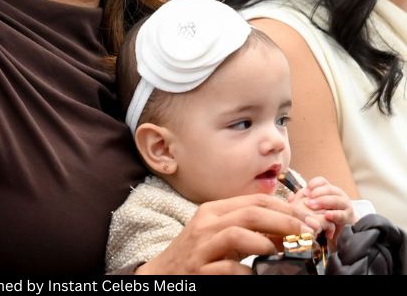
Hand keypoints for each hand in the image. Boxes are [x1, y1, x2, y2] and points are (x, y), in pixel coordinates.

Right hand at [137, 194, 307, 274]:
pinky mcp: (200, 270)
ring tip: (282, 251)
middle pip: (252, 213)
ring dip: (267, 243)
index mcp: (214, 210)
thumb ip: (247, 227)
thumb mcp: (219, 234)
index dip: (287, 208)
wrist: (164, 274)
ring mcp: (202, 247)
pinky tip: (258, 274)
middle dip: (286, 222)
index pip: (256, 200)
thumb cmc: (197, 254)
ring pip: (239, 234)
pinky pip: (230, 268)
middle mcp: (206, 224)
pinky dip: (249, 272)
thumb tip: (288, 228)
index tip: (310, 219)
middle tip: (309, 233)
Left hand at [290, 176, 356, 242]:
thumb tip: (290, 198)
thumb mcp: (311, 206)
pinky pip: (343, 215)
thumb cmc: (322, 214)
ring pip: (337, 200)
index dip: (314, 184)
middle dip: (318, 193)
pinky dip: (335, 214)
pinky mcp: (348, 217)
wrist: (340, 229)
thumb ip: (301, 200)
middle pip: (330, 189)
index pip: (322, 181)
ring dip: (324, 202)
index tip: (307, 189)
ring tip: (312, 206)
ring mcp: (345, 205)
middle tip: (307, 200)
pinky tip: (327, 216)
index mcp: (327, 189)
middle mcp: (338, 195)